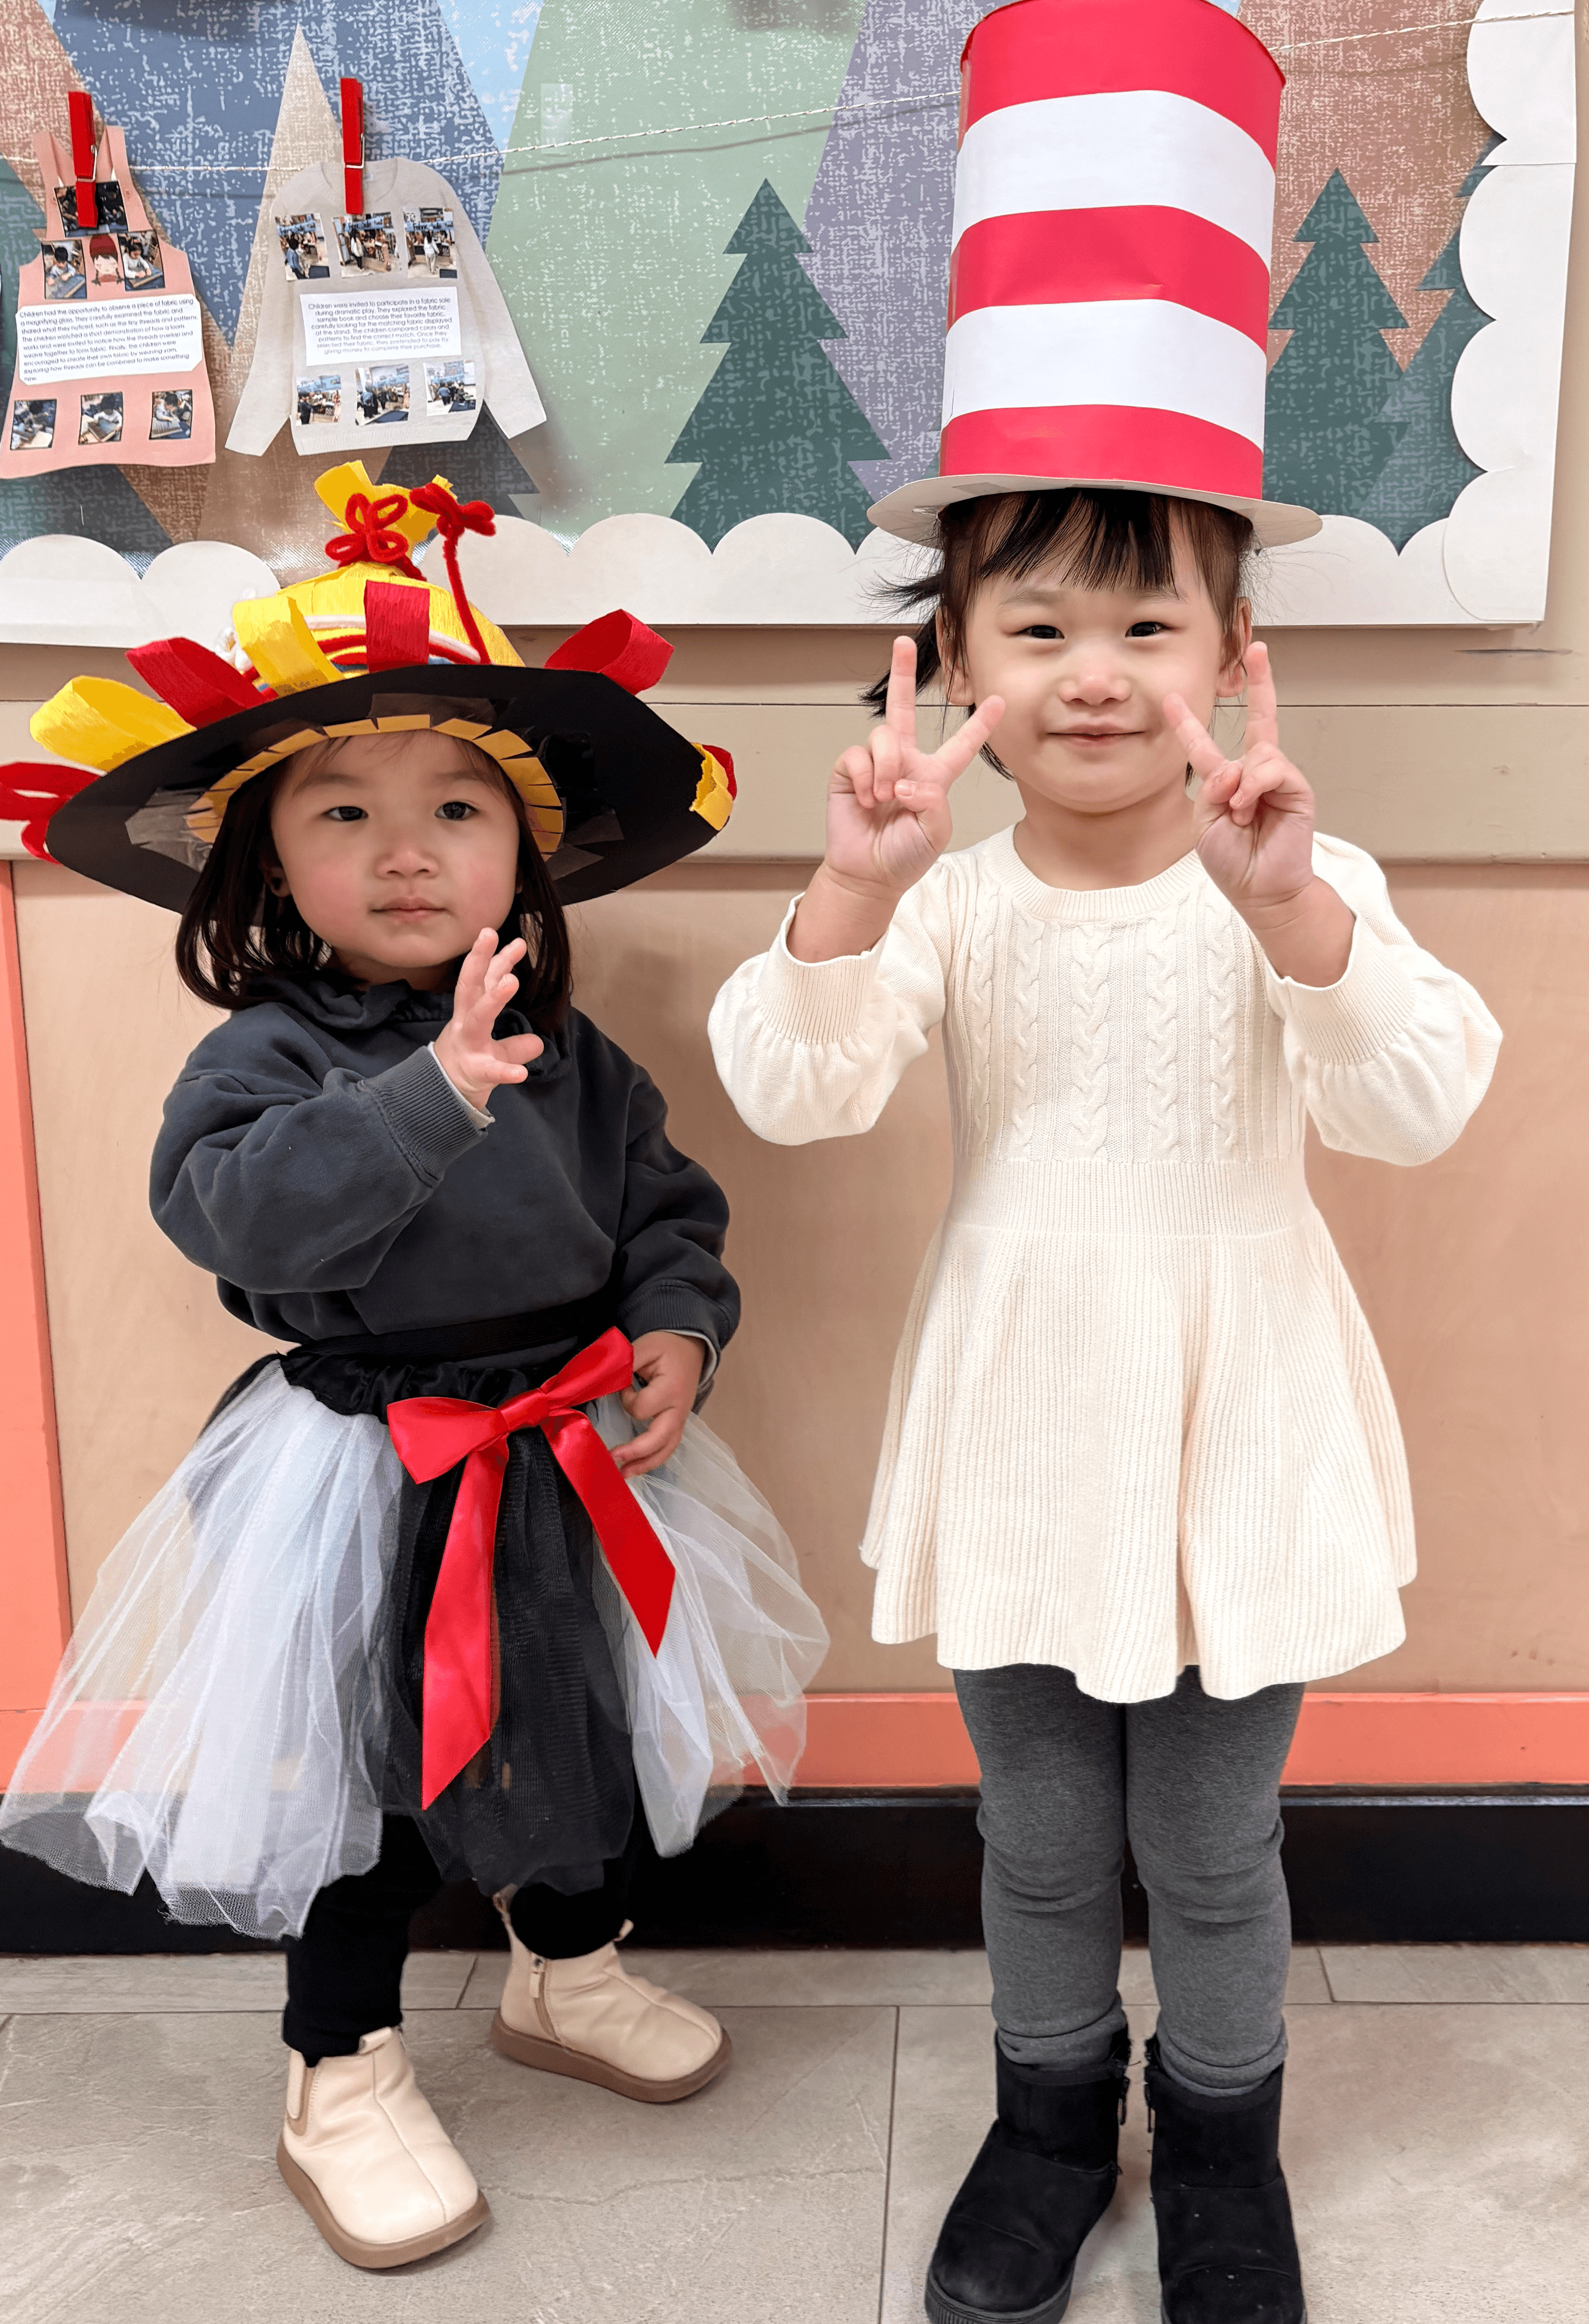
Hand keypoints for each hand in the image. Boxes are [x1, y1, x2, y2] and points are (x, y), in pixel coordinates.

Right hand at [433, 929, 543, 1111]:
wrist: (443, 1096)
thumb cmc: (469, 1064)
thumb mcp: (494, 1049)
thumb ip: (515, 1042)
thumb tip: (537, 1042)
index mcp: (470, 1013)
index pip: (482, 981)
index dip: (494, 958)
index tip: (509, 938)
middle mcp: (466, 1024)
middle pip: (470, 986)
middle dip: (479, 960)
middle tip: (490, 933)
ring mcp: (469, 1046)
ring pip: (478, 1018)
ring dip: (493, 998)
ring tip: (511, 981)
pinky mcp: (475, 1073)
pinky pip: (492, 1070)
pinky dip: (506, 1070)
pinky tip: (521, 1073)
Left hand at [613, 1332, 704, 1476]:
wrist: (690, 1348)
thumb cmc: (666, 1347)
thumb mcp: (645, 1346)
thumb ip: (625, 1363)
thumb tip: (603, 1380)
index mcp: (672, 1389)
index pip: (642, 1407)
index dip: (627, 1399)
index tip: (624, 1385)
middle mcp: (679, 1409)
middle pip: (660, 1438)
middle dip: (636, 1451)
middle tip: (613, 1456)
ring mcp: (680, 1419)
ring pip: (666, 1449)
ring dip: (645, 1464)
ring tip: (624, 1474)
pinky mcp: (677, 1424)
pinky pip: (667, 1447)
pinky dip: (652, 1460)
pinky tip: (637, 1468)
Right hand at [790, 636, 1003, 960]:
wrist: (868, 874)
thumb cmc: (904, 856)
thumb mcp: (935, 831)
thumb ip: (933, 800)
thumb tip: (906, 778)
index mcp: (934, 778)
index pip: (960, 747)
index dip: (979, 726)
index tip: (999, 701)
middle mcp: (904, 763)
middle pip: (906, 710)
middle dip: (902, 674)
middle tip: (900, 642)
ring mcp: (876, 765)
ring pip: (884, 735)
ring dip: (888, 767)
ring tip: (886, 797)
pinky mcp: (850, 772)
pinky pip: (858, 754)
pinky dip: (866, 777)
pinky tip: (868, 799)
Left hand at [1166, 642, 1352, 984]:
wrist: (1260, 890)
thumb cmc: (1232, 861)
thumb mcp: (1205, 823)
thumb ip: (1212, 789)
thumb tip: (1236, 767)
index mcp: (1226, 781)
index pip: (1206, 745)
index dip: (1189, 723)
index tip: (1173, 699)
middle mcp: (1254, 774)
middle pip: (1258, 721)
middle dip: (1261, 683)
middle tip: (1258, 648)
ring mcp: (1277, 779)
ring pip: (1259, 753)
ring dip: (1241, 784)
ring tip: (1239, 813)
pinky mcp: (1296, 788)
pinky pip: (1273, 769)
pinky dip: (1255, 787)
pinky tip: (1250, 808)